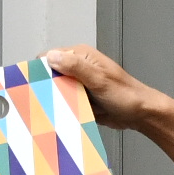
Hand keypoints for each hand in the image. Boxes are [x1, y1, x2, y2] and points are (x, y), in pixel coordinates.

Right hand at [45, 45, 171, 130]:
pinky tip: (58, 118)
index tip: (32, 85)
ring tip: (47, 113)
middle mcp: (77, 68)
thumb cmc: (126, 95)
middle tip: (39, 102)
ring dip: (53, 101)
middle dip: (44, 88)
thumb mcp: (99, 80)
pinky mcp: (81, 99)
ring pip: (55, 91)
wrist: (141, 114)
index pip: (49, 58)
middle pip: (49, 76)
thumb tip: (52, 57)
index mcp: (81, 57)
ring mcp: (79, 85)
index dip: (39, 70)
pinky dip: (61, 110)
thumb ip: (76, 67)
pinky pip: (64, 104)